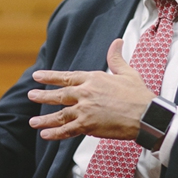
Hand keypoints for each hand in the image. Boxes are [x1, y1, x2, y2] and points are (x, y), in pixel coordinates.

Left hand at [27, 39, 154, 139]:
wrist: (146, 115)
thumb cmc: (139, 94)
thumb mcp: (127, 72)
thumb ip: (116, 58)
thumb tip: (117, 42)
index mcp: (93, 79)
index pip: (66, 77)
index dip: (50, 77)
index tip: (37, 76)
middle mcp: (85, 93)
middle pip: (59, 95)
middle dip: (43, 96)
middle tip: (31, 95)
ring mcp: (85, 110)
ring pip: (60, 114)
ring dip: (45, 119)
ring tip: (32, 121)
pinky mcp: (88, 126)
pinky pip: (68, 130)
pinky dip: (55, 134)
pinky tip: (45, 135)